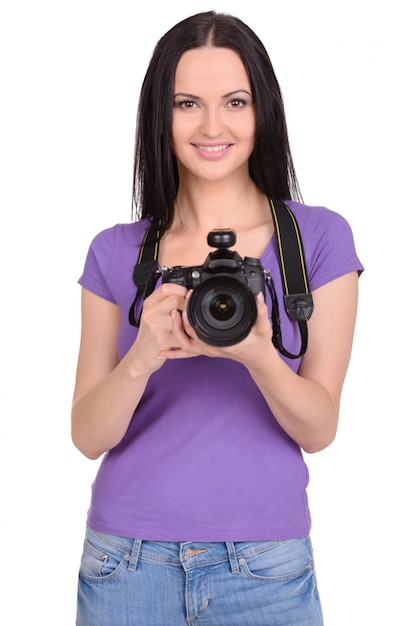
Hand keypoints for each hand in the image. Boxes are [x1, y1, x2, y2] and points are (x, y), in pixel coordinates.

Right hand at [133, 282, 189, 370]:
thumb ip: (165, 302)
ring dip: (189, 323)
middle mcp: (150, 313)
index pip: (167, 288)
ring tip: (189, 326)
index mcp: (149, 304)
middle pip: (175, 300)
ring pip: (181, 318)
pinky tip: (188, 337)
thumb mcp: (153, 314)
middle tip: (189, 314)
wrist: (140, 355)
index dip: (181, 290)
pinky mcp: (162, 340)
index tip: (186, 296)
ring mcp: (155, 327)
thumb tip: (187, 293)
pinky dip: (189, 336)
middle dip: (187, 307)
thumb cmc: (151, 334)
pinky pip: (182, 335)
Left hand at [159, 291, 275, 364]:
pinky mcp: (207, 350)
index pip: (201, 330)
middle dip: (179, 322)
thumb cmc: (260, 345)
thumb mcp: (264, 328)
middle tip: (176, 306)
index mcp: (223, 342)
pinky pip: (188, 352)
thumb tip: (258, 297)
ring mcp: (208, 350)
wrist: (258, 358)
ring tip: (171, 317)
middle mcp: (212, 348)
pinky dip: (175, 353)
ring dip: (175, 333)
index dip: (190, 317)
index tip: (188, 301)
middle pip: (188, 337)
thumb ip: (261, 312)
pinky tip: (164, 352)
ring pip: (185, 345)